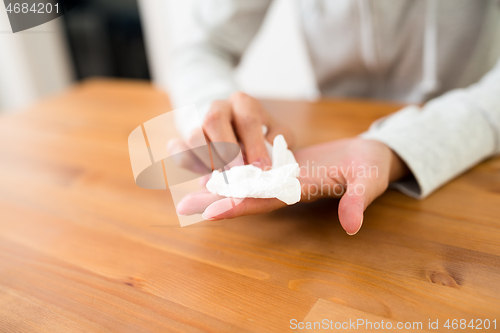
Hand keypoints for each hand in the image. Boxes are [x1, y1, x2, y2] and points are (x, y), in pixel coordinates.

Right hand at [167, 92, 293, 173]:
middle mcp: (218, 107)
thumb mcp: (277, 136)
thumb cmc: (262, 136)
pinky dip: (189, 164)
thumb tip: (266, 166)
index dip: (254, 145)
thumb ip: (276, 147)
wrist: (236, 132)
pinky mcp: (183, 139)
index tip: (262, 168)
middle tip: (238, 174)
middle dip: (227, 150)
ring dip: (209, 160)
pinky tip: (205, 177)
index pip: (247, 119)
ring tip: (224, 178)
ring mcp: (197, 121)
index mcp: (243, 103)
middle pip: (214, 120)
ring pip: (193, 136)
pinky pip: (177, 149)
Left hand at [177, 138, 408, 234]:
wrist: (371, 156)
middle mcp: (287, 188)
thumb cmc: (373, 168)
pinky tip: (213, 162)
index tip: (211, 212)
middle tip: (183, 207)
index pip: (266, 202)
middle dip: (217, 201)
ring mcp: (283, 176)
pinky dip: (234, 164)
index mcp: (302, 191)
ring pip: (247, 181)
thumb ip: (358, 201)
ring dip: (220, 185)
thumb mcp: (370, 181)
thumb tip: (352, 225)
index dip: (240, 207)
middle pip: (247, 196)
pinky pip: (255, 166)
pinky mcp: (284, 164)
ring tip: (188, 185)